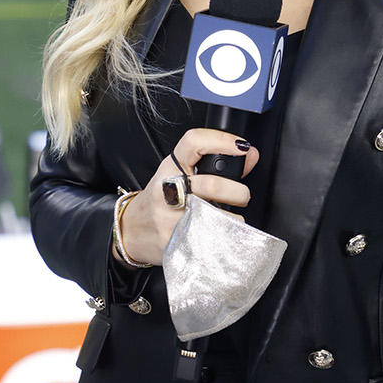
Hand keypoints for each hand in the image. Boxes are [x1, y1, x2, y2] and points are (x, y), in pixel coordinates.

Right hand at [115, 128, 259, 266]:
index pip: (193, 143)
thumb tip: (250, 155)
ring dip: (233, 218)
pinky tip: (221, 233)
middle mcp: (167, 189)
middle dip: (237, 191)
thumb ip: (216, 165)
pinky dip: (224, 236)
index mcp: (170, 168)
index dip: (221, 140)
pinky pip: (210, 239)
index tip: (242, 146)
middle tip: (241, 196)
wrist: (133, 229)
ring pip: (214, 215)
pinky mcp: (174, 242)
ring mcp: (169, 217)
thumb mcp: (181, 175)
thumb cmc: (160, 199)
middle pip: (212, 185)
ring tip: (230, 218)